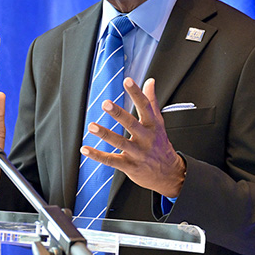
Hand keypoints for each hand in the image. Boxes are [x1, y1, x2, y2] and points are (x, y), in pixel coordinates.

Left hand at [81, 78, 185, 198]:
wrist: (170, 174)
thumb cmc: (161, 145)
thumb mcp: (159, 123)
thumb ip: (152, 102)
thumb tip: (150, 81)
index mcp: (153, 125)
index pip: (145, 106)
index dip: (136, 93)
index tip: (127, 81)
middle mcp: (146, 138)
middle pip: (131, 124)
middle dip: (118, 113)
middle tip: (105, 103)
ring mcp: (137, 153)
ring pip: (120, 142)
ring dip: (105, 134)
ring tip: (92, 126)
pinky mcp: (129, 166)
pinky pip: (111, 160)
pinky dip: (97, 155)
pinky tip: (85, 149)